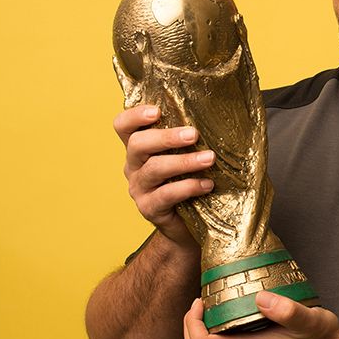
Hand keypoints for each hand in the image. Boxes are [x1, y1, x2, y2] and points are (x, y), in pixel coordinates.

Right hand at [113, 104, 215, 245]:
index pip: (123, 126)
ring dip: (184, 162)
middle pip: (137, 144)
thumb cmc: (188, 181)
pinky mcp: (149, 208)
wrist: (187, 227)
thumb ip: (187, 139)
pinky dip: (188, 187)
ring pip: (154, 169)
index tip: (156, 111)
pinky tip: (207, 184)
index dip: (134, 116)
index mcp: (138, 148)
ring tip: (209, 158)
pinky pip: (166, 195)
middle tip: (193, 134)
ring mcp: (138, 189)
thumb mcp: (184, 156)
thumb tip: (215, 114)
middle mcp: (133, 166)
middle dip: (166, 137)